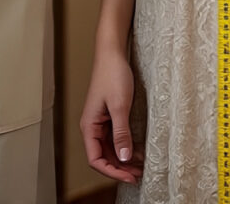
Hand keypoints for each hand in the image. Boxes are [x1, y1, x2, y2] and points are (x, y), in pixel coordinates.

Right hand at [81, 50, 142, 184]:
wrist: (112, 53)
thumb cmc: (113, 75)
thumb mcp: (120, 106)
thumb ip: (121, 133)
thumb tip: (123, 158)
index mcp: (89, 126)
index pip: (96, 159)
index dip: (111, 171)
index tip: (129, 176)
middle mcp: (92, 126)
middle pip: (103, 156)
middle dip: (119, 167)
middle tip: (138, 174)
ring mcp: (101, 120)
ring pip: (110, 147)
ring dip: (123, 158)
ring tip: (140, 165)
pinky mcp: (109, 114)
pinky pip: (115, 136)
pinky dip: (125, 145)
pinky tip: (137, 149)